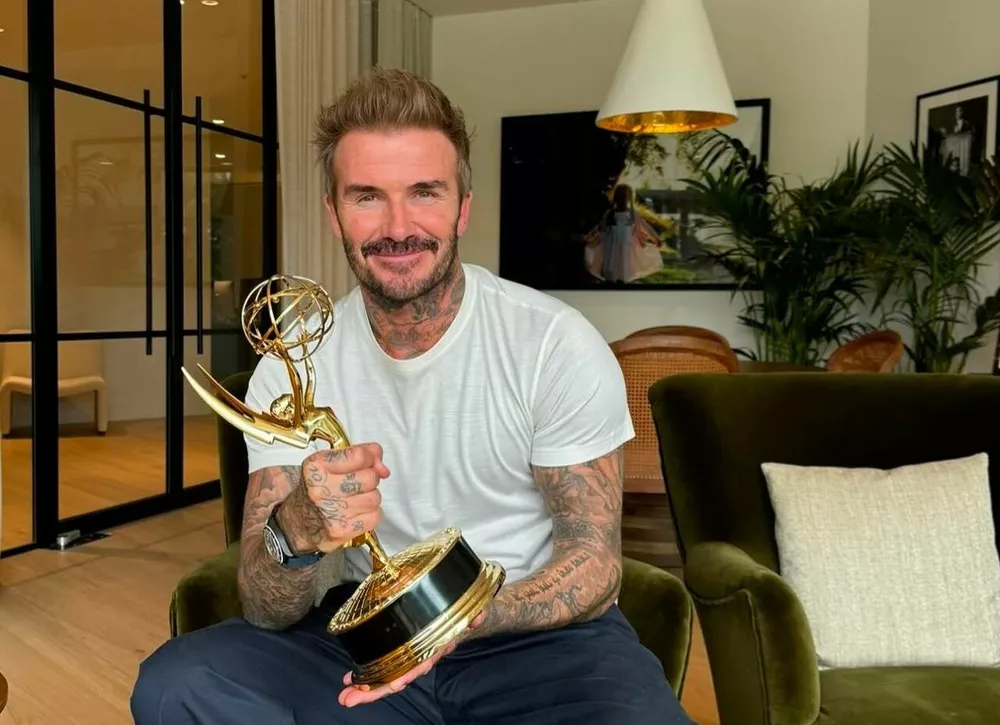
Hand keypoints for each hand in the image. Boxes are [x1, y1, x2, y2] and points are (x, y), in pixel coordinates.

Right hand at [279, 442, 389, 554]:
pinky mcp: (340, 530)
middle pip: (370, 478)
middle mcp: (321, 489)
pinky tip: (355, 513)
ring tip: (353, 499)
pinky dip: (370, 515)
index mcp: (317, 467)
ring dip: (369, 498)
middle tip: (356, 484)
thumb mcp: (328, 464)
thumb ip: (359, 454)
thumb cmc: (315, 491)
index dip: (370, 458)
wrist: (296, 523)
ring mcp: (330, 511)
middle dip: (369, 479)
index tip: (366, 461)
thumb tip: (382, 467)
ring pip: (375, 498)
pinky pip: (374, 516)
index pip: (360, 456)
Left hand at [337, 610, 486, 707]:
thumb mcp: (471, 613)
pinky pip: (386, 668)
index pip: (422, 662)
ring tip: (346, 694)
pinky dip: (369, 678)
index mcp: (437, 646)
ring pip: (389, 676)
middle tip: (351, 699)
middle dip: (376, 691)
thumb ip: (475, 615)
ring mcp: (412, 656)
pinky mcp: (403, 652)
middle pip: (399, 677)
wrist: (463, 614)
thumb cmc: (461, 614)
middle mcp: (423, 655)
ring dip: (368, 688)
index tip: (396, 683)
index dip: (409, 673)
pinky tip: (350, 680)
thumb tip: (478, 617)